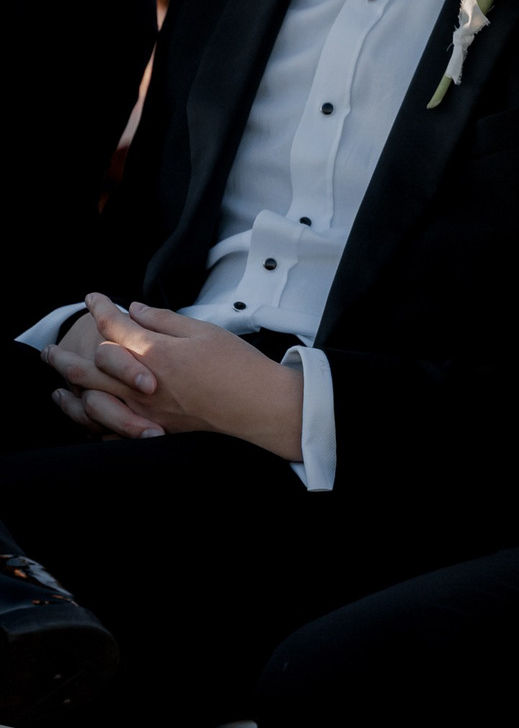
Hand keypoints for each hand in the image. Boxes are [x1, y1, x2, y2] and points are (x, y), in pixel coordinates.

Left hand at [45, 295, 303, 458]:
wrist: (258, 407)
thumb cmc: (238, 366)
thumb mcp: (203, 331)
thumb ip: (164, 320)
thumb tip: (136, 310)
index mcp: (155, 353)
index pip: (114, 326)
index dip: (100, 309)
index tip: (94, 299)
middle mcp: (143, 383)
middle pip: (92, 366)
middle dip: (68, 355)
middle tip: (51, 350)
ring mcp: (146, 410)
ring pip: (95, 399)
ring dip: (73, 391)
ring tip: (58, 386)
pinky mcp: (155, 429)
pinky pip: (113, 429)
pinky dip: (95, 421)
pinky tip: (89, 416)